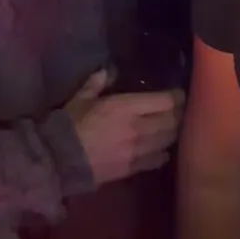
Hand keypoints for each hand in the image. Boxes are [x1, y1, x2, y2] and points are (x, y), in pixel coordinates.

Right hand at [65, 69, 185, 186]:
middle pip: (172, 121)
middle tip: (179, 109)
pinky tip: (161, 149)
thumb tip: (107, 71)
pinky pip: (157, 160)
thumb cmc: (69, 124)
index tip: (178, 93)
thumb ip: (97, 83)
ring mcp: (138, 150)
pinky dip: (163, 153)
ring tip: (171, 127)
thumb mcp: (81, 98)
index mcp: (126, 107)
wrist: (60, 160)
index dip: (175, 97)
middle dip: (178, 114)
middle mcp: (138, 128)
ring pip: (167, 140)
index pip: (164, 101)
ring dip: (172, 133)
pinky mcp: (133, 168)